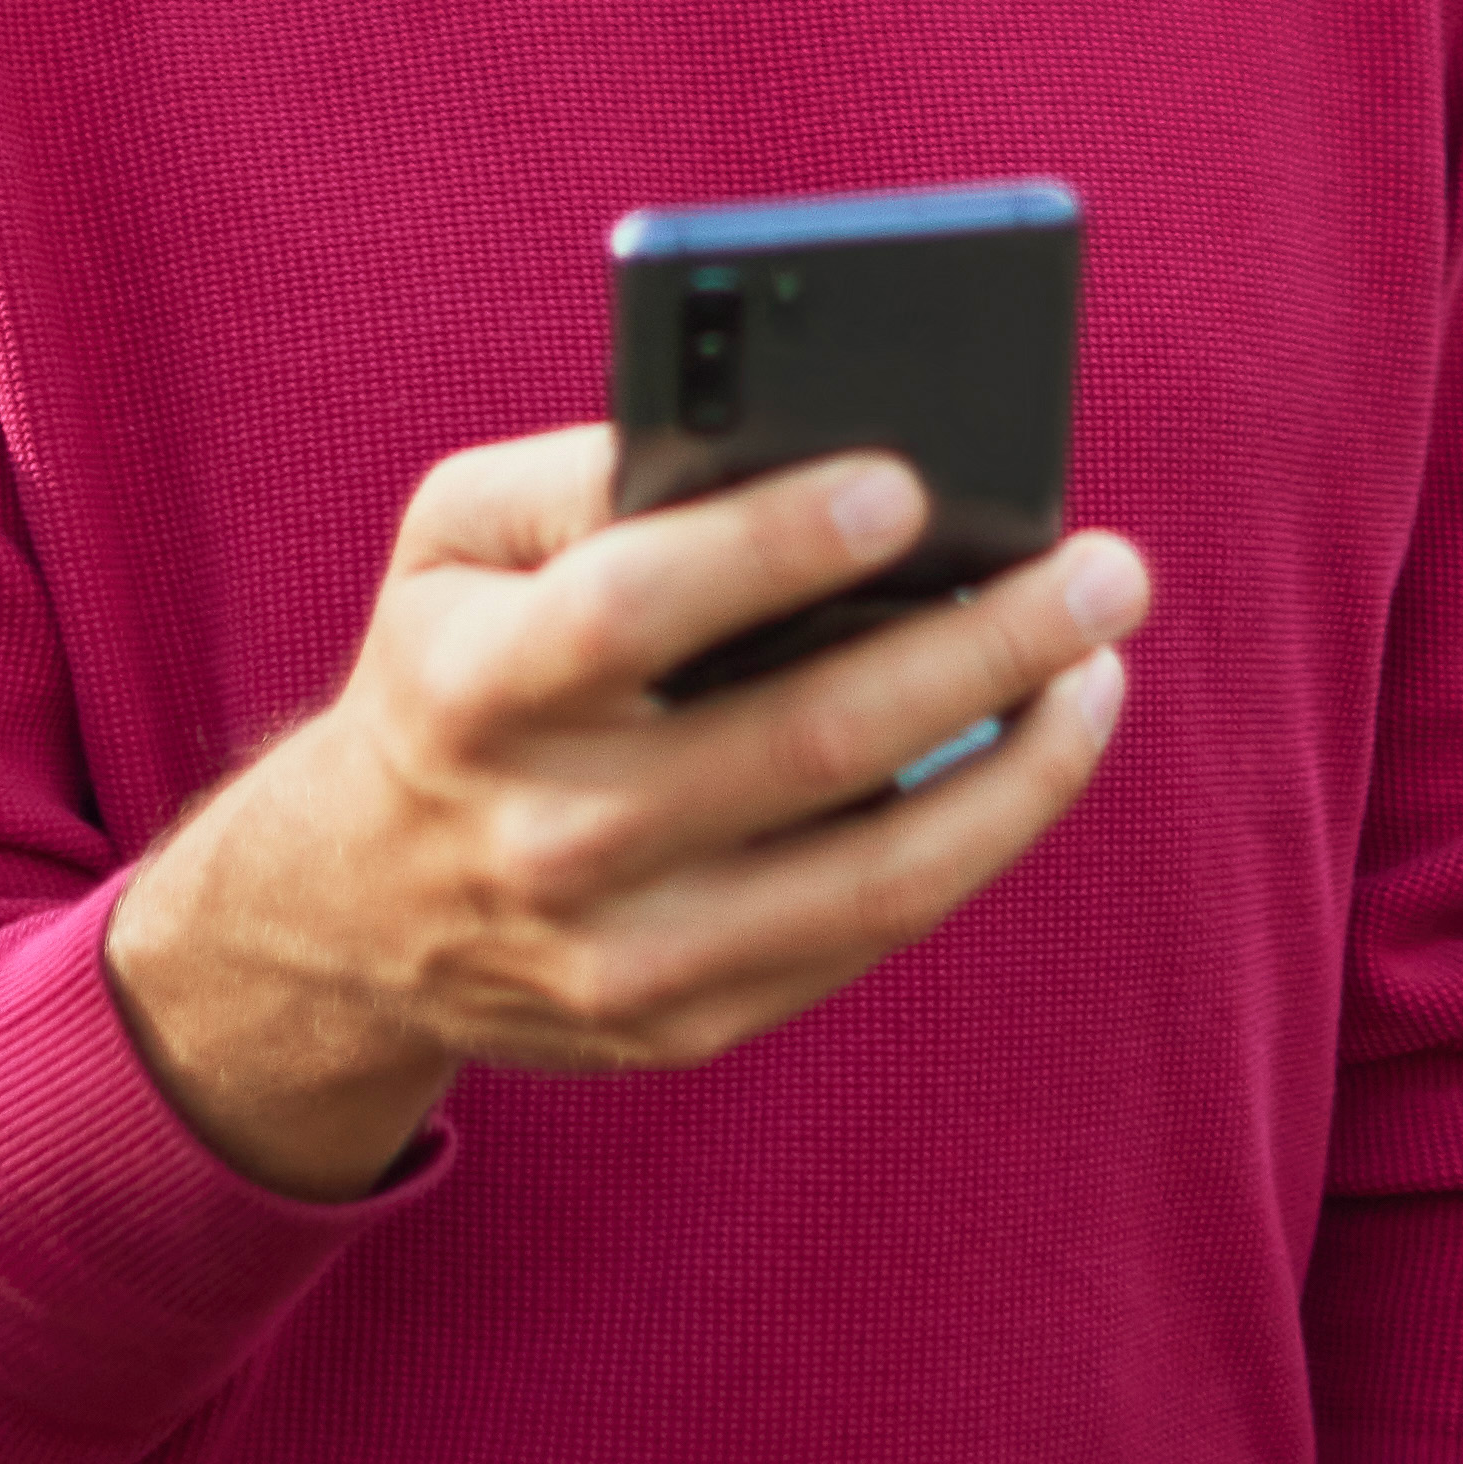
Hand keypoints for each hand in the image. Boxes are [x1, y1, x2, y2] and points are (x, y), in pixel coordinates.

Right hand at [102, 424, 1151, 1198]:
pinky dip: (974, 837)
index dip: (774, 544)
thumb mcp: (454, 541)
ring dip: (1021, 765)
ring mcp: (622, 952)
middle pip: (804, 742)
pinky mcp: (686, 1025)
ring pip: (874, 871)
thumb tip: (776, 438)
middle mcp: (546, 832)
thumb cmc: (450, 668)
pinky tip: (1032, 752)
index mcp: (473, 685)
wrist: (354, 909)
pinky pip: (867, 933)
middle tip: (1108, 570)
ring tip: (1100, 669)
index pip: (634, 606)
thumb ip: (586, 472)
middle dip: (982, 646)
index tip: (906, 483)